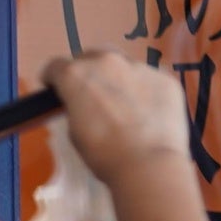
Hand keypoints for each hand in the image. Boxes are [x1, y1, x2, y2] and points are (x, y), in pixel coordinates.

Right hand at [35, 50, 192, 185]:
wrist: (150, 163)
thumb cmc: (103, 153)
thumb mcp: (73, 130)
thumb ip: (75, 106)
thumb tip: (82, 102)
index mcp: (76, 74)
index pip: (56, 66)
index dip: (54, 79)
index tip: (57, 90)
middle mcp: (107, 61)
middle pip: (91, 57)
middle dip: (88, 71)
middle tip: (92, 93)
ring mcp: (140, 67)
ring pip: (123, 65)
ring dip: (119, 78)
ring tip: (125, 103)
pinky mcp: (166, 78)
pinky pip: (150, 79)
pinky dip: (145, 89)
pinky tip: (150, 110)